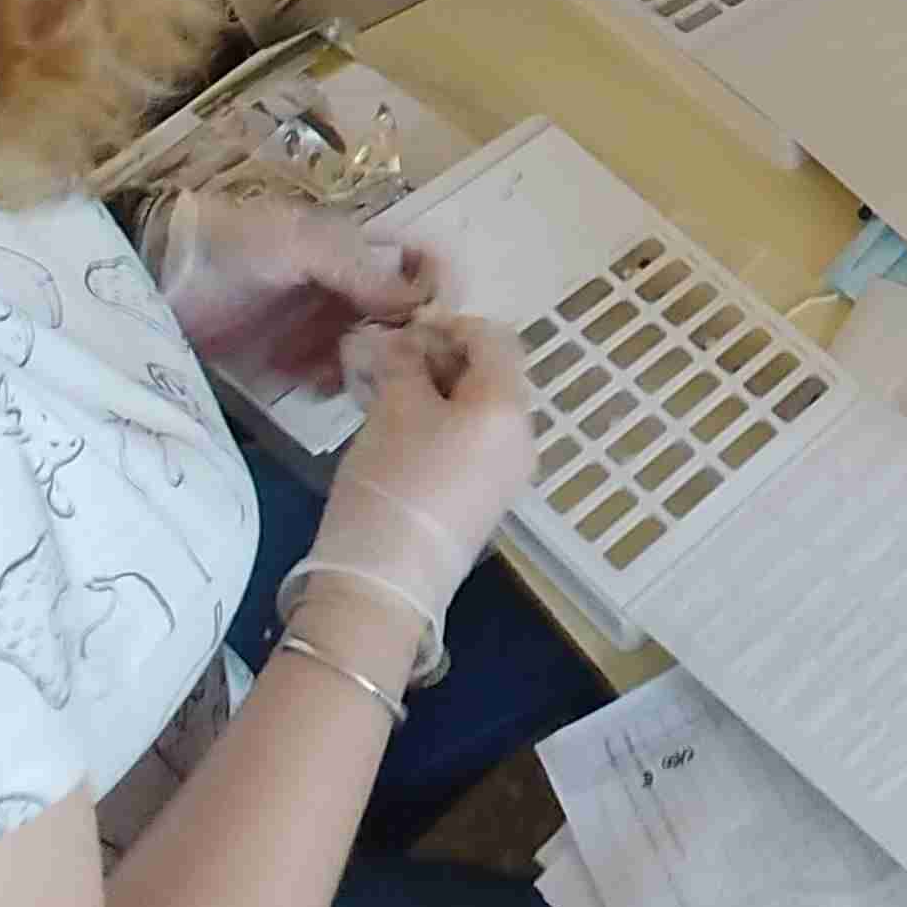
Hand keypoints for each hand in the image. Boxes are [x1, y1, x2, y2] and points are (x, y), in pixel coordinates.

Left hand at [138, 192, 429, 388]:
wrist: (160, 274)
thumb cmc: (236, 245)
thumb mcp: (301, 244)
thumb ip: (360, 271)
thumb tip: (421, 303)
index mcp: (353, 250)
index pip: (414, 272)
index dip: (429, 297)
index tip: (429, 329)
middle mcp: (343, 288)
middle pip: (395, 322)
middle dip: (397, 346)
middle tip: (385, 367)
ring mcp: (315, 326)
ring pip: (365, 354)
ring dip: (362, 368)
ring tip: (341, 377)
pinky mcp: (287, 359)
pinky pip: (325, 377)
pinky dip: (327, 385)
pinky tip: (312, 387)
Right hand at [308, 311, 536, 643]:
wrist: (386, 581)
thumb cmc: (393, 481)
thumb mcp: (393, 408)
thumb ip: (405, 362)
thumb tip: (406, 341)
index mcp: (509, 407)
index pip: (494, 339)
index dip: (448, 326)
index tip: (400, 334)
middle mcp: (523, 437)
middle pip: (490, 374)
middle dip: (439, 359)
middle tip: (387, 363)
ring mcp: (508, 472)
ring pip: (477, 410)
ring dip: (434, 391)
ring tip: (383, 394)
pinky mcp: (487, 499)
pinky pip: (472, 443)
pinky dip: (440, 424)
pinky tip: (397, 430)